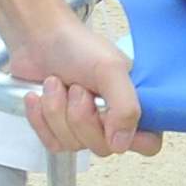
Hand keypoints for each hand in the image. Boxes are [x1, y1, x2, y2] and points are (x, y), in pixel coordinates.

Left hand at [10, 12, 157, 157]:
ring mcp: (83, 127)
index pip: (148, 142)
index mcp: (132, 104)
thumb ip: (126, 107)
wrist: (38, 37)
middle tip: (77, 88)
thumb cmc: (77, 46)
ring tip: (57, 84)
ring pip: (73, 145)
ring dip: (57, 111)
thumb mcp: (110, 69)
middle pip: (102, 148)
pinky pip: (52, 142)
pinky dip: (41, 118)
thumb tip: (122, 144)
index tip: (110, 116)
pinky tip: (40, 97)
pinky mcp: (57, 130)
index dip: (131, 138)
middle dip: (81, 115)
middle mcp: (110, 119)